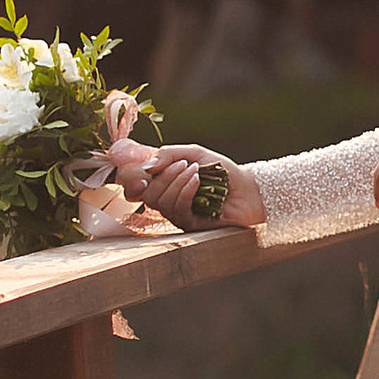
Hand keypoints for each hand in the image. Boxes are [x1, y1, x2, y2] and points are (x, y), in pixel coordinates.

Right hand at [113, 140, 264, 229]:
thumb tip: (147, 165)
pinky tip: (197, 181)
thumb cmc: (221, 170)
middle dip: (164, 176)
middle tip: (184, 164)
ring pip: (161, 202)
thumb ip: (169, 154)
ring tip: (195, 171)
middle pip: (146, 194)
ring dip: (177, 182)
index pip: (133, 184)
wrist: (248, 187)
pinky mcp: (190, 225)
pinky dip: (185, 191)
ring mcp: (177, 214)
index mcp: (162, 182)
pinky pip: (178, 210)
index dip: (130, 177)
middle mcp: (166, 200)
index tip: (143, 168)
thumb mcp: (194, 153)